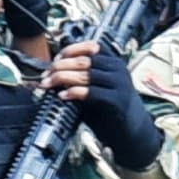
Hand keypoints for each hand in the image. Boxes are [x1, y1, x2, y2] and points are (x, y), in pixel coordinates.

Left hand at [52, 42, 159, 168]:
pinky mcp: (117, 102)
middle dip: (60, 66)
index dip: (70, 50)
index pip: (91, 47)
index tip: (55, 60)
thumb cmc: (110, 109)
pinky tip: (62, 96)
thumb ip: (80, 78)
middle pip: (84, 60)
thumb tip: (52, 72)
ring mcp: (119, 85)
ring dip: (62, 78)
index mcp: (114, 63)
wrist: (133, 131)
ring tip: (48, 84)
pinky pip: (91, 92)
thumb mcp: (97, 88)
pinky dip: (74, 92)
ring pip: (86, 74)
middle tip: (45, 76)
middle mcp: (118, 70)